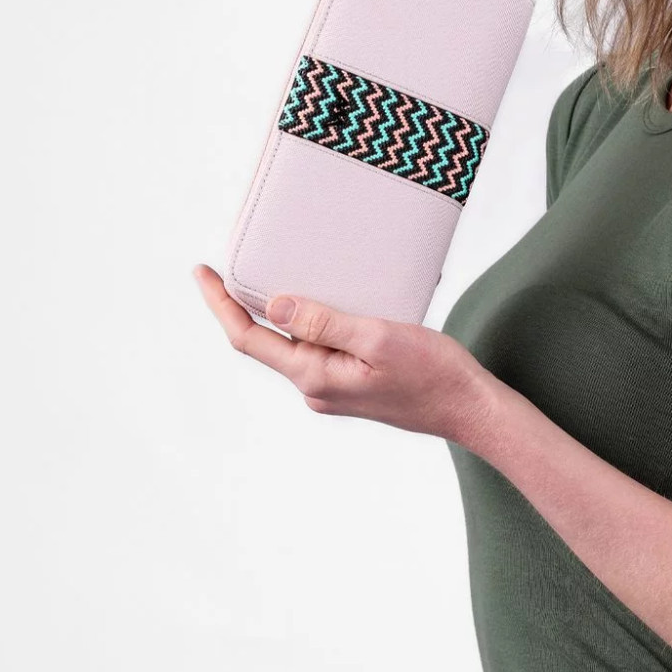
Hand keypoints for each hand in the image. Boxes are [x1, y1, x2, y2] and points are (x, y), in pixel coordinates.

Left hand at [192, 264, 490, 444]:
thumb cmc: (433, 375)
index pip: (249, 338)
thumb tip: (276, 305)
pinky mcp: (352, 385)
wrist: (469, 408)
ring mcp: (334, 389)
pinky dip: (316, 321)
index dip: (221, 304)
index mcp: (315, 376)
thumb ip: (325, 322)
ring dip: (286, 312)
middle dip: (247, 304)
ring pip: (296, 343)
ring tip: (286, 273)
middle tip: (235, 262)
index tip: (202, 272)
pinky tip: (331, 301)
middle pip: (267, 341)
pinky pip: (321, 348)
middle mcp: (316, 387)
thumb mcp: (378, 338)